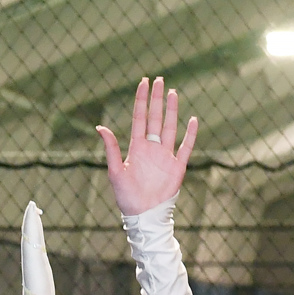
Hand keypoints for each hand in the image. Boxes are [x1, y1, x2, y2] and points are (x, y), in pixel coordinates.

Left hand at [96, 77, 197, 215]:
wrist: (143, 214)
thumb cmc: (126, 196)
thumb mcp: (115, 171)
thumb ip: (111, 149)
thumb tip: (100, 128)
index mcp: (136, 148)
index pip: (139, 118)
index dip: (141, 100)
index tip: (143, 83)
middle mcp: (151, 148)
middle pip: (155, 118)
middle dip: (156, 99)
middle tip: (159, 80)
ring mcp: (165, 155)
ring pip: (170, 127)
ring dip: (172, 111)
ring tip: (173, 93)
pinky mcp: (177, 166)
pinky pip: (186, 147)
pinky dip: (190, 134)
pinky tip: (193, 120)